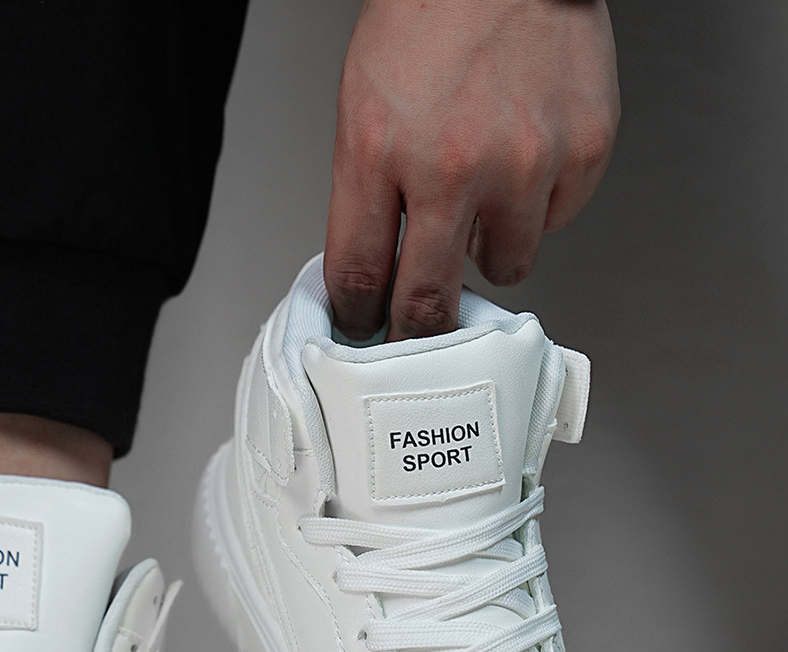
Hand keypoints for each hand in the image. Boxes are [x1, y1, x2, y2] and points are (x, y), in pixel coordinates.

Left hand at [324, 0, 619, 341]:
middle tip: (416, 331)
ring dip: (488, 248)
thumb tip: (373, 274)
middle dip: (416, 329)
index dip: (358, 318)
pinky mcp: (580, 155)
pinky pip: (553, 223)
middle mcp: (451, 165)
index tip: (364, 332)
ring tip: (483, 195)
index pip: (359, 276)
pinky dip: (537, 206)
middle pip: (427, 302)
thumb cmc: (431, 20)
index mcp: (378, 151)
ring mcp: (523, 164)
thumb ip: (367, 195)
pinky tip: (524, 158)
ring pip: (504, 268)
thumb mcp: (364, 107)